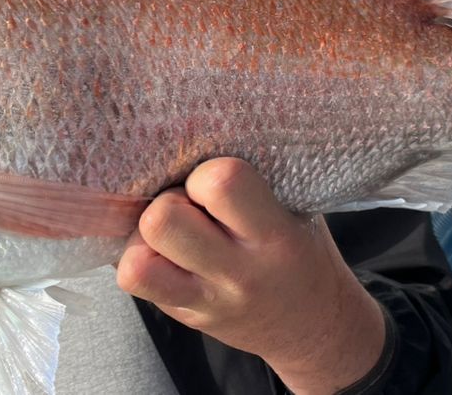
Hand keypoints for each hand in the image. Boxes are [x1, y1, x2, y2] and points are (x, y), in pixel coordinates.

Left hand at [117, 158, 385, 394]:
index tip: (212, 178)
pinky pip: (135, 281)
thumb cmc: (303, 253)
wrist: (316, 326)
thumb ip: (255, 180)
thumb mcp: (297, 210)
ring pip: (137, 262)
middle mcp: (237, 272)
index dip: (204, 172)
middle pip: (162, 221)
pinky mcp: (183, 315)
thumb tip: (202, 126)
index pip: (221, 183)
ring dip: (145, 237)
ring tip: (171, 231)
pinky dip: (138, 258)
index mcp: (274, 235)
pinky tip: (163, 251)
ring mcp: (205, 300)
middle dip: (167, 202)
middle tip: (188, 204)